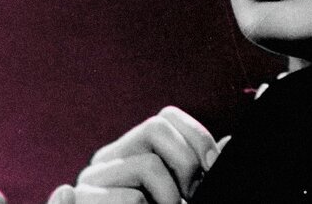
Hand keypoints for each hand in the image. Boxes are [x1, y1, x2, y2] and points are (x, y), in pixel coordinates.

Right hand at [48, 106, 224, 203]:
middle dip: (187, 161)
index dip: (197, 136)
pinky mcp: (82, 200)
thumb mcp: (182, 192)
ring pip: (148, 165)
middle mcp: (108, 158)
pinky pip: (132, 199)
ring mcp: (91, 179)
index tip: (212, 165)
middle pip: (156, 127)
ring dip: (171, 196)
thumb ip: (199, 170)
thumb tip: (230, 142)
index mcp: (132, 151)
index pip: (167, 117)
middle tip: (192, 195)